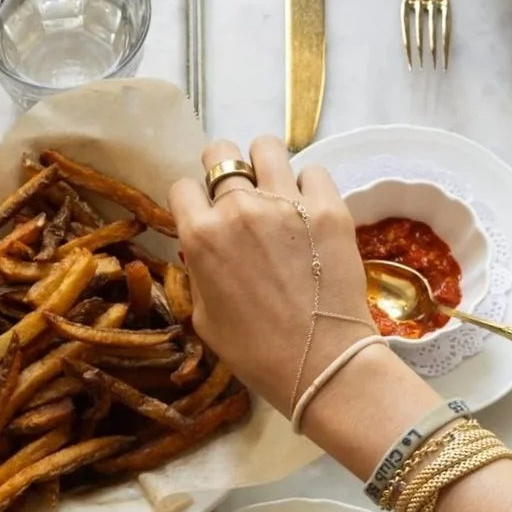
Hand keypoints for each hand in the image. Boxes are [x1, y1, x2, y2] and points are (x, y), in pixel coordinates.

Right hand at [167, 136, 374, 417]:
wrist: (321, 364)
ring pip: (265, 147)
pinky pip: (313, 170)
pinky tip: (310, 211)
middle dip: (224, 170)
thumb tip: (205, 250)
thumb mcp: (204, 317)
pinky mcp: (328, 206)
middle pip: (220, 153)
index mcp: (201, 235)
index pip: (183, 186)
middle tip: (238, 194)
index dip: (192, 200)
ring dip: (264, 164)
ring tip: (275, 188)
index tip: (205, 214)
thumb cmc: (255, 352)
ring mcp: (286, 202)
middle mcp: (239, 208)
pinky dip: (308, 186)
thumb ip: (199, 271)